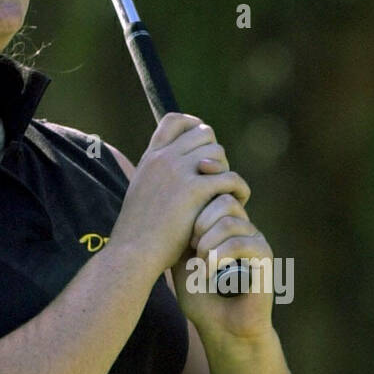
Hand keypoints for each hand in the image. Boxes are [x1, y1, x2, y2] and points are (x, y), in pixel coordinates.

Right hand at [110, 113, 250, 275]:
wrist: (133, 252)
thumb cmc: (138, 232)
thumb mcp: (141, 193)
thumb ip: (158, 177)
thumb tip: (180, 172)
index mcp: (151, 157)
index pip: (174, 121)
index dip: (194, 126)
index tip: (202, 146)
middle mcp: (164, 158)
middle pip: (204, 134)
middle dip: (215, 154)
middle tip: (216, 179)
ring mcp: (178, 172)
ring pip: (219, 153)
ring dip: (227, 171)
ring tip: (227, 192)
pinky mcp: (194, 190)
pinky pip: (229, 178)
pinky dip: (239, 189)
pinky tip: (239, 202)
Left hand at [171, 154, 275, 342]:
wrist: (221, 328)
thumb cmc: (199, 295)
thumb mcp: (180, 258)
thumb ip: (178, 231)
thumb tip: (164, 200)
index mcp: (224, 224)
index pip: (214, 191)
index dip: (199, 196)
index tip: (180, 212)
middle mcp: (243, 228)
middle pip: (224, 199)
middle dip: (200, 220)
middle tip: (190, 245)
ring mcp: (255, 240)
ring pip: (231, 221)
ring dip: (208, 241)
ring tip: (199, 261)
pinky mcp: (265, 258)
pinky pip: (243, 242)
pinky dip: (220, 255)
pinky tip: (207, 270)